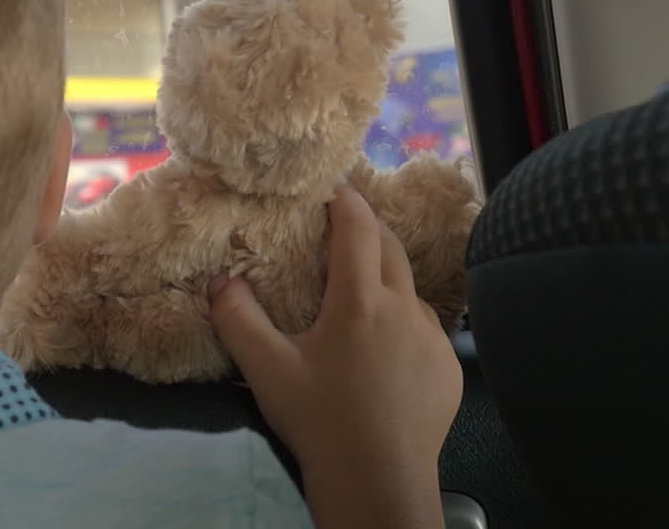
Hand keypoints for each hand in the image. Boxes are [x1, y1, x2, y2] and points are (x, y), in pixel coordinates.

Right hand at [208, 185, 461, 528]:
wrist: (378, 483)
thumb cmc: (320, 422)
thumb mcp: (267, 370)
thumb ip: (238, 318)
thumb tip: (220, 281)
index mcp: (360, 301)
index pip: (358, 227)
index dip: (345, 200)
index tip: (331, 187)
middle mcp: (405, 309)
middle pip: (389, 247)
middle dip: (366, 227)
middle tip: (342, 224)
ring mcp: (433, 340)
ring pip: (410, 290)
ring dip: (386, 278)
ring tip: (360, 293)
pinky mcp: (449, 369)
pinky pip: (425, 329)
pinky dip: (403, 321)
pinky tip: (383, 349)